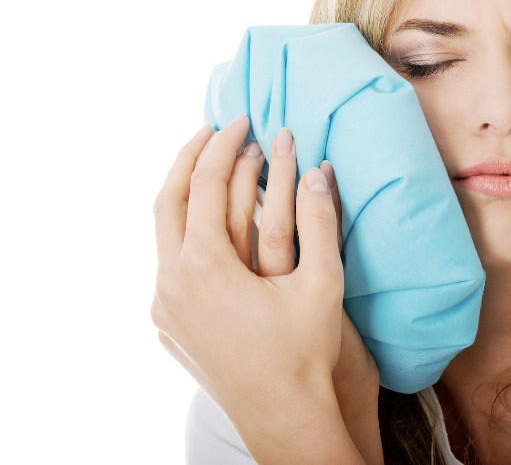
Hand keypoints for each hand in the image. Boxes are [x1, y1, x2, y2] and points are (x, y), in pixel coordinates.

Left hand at [150, 117, 379, 463]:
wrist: (283, 415)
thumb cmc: (305, 351)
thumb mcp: (321, 281)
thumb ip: (320, 220)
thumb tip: (320, 169)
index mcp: (204, 266)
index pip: (204, 183)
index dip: (225, 145)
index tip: (244, 120)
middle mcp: (171, 282)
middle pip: (167, 199)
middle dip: (192, 157)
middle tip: (217, 129)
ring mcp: (164, 307)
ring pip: (162, 232)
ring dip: (185, 194)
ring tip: (209, 169)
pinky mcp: (168, 325)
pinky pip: (168, 263)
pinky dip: (185, 231)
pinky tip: (208, 228)